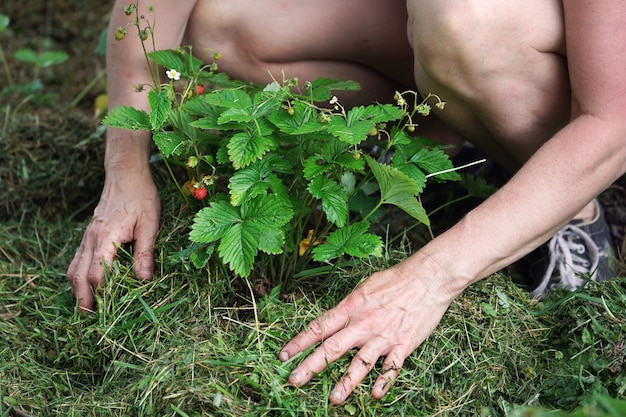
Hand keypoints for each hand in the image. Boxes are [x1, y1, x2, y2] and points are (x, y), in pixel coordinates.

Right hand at [67, 169, 159, 310]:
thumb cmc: (141, 196)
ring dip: (78, 288)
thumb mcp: (150, 224)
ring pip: (74, 267)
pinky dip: (78, 274)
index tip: (108, 312)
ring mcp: (87, 236)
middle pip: (78, 276)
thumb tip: (145, 279)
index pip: (96, 274)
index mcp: (106, 239)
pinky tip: (87, 283)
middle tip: (90, 318)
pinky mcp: (90, 233)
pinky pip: (78, 258)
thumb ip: (145, 251)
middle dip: (83, 298)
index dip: (101, 295)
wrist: (126, 173)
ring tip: (87, 306)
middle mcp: (91, 239)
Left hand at [279, 257, 457, 403]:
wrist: (427, 278)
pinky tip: (375, 395)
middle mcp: (363, 324)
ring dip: (346, 383)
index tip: (283, 355)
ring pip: (360, 363)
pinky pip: (391, 368)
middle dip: (311, 366)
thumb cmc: (395, 279)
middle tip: (294, 380)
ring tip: (333, 399)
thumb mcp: (364, 287)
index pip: (319, 327)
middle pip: (332, 348)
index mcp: (350, 307)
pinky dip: (384, 382)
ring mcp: (383, 336)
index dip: (299, 342)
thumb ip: (348, 306)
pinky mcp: (403, 345)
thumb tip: (334, 318)